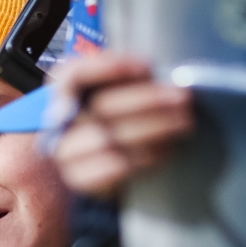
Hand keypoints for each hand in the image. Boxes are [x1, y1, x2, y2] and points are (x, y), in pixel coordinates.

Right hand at [50, 52, 194, 199]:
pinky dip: (143, 159)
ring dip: (153, 130)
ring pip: (110, 140)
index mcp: (66, 91)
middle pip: (103, 106)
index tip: (145, 68)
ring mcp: (67, 151)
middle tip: (182, 98)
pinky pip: (113, 170)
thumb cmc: (116, 118)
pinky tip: (167, 149)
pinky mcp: (80, 179)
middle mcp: (62, 121)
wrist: (97, 163)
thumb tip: (154, 75)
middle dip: (148, 101)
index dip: (107, 68)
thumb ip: (131, 78)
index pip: (75, 75)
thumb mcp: (121, 90)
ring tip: (183, 123)